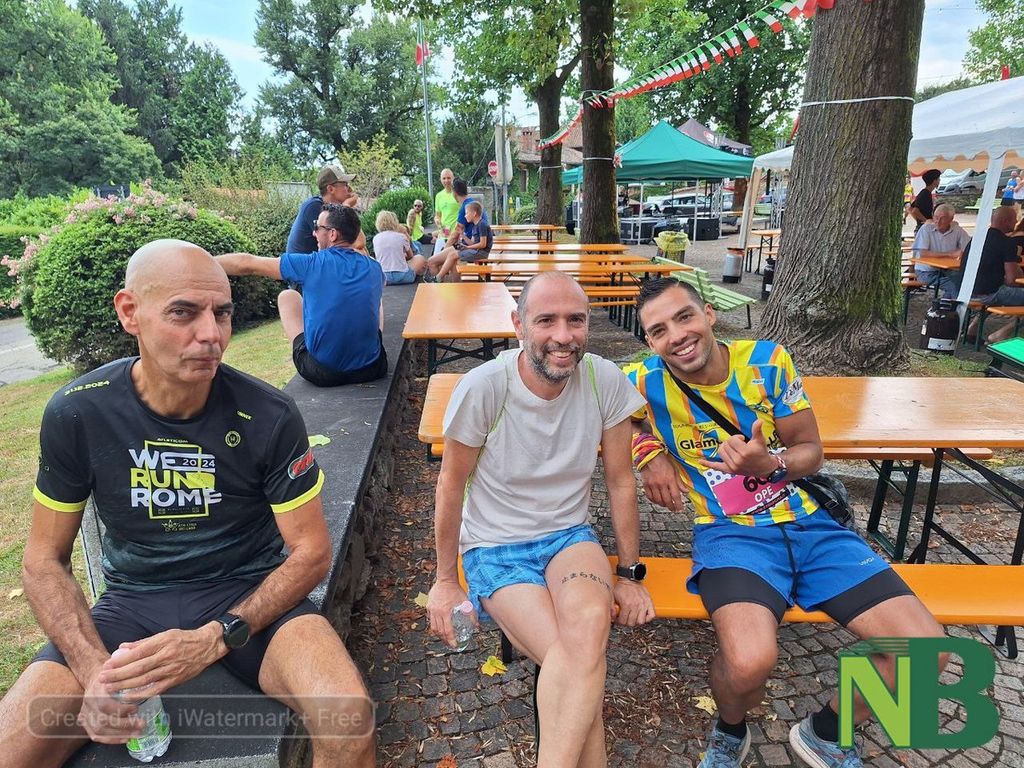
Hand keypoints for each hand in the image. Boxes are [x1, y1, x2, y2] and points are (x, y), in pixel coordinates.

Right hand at [77, 668, 144, 743]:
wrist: (96, 678)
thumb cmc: (112, 675)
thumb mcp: (119, 670)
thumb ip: (127, 676)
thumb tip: (147, 676)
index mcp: (96, 689)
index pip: (105, 704)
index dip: (121, 709)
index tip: (136, 708)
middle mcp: (88, 703)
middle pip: (103, 720)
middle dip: (124, 725)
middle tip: (142, 724)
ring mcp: (85, 714)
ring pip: (99, 730)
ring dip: (120, 734)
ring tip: (137, 733)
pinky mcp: (85, 722)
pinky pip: (96, 736)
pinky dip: (111, 740)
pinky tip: (125, 738)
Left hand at [97, 624, 224, 698]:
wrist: (207, 646)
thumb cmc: (183, 639)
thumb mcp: (164, 634)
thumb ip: (143, 642)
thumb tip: (122, 648)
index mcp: (162, 643)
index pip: (138, 653)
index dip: (121, 661)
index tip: (107, 665)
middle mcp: (166, 656)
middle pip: (139, 668)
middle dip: (119, 675)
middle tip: (103, 679)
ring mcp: (171, 670)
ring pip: (145, 680)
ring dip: (125, 686)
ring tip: (110, 688)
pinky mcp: (175, 680)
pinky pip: (156, 689)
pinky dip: (141, 694)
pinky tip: (128, 696)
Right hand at [427, 579, 474, 648]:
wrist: (445, 580)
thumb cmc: (456, 590)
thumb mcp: (466, 602)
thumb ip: (472, 615)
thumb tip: (477, 626)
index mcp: (445, 612)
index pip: (447, 631)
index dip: (451, 640)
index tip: (455, 645)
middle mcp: (436, 612)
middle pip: (439, 632)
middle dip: (445, 640)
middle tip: (450, 643)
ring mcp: (431, 609)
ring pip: (433, 627)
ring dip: (438, 634)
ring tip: (444, 637)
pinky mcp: (428, 606)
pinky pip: (430, 619)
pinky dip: (434, 625)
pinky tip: (439, 626)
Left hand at [612, 579, 654, 626]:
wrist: (630, 578)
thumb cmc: (622, 586)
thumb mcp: (613, 596)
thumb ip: (611, 607)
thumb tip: (612, 616)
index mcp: (626, 604)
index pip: (623, 621)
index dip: (619, 622)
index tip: (619, 620)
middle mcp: (636, 605)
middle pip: (632, 623)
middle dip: (627, 622)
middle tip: (626, 619)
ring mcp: (643, 604)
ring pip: (641, 621)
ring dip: (637, 621)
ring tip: (634, 618)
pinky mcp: (649, 602)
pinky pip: (651, 615)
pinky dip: (648, 618)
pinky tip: (643, 616)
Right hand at [639, 452, 686, 510]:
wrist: (649, 455)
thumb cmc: (663, 462)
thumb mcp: (674, 470)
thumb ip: (680, 482)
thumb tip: (686, 491)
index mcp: (670, 479)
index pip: (675, 496)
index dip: (678, 504)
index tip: (680, 509)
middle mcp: (661, 483)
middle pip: (667, 500)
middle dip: (671, 507)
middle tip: (674, 509)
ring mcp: (652, 485)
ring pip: (658, 500)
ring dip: (663, 505)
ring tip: (666, 505)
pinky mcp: (645, 485)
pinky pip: (650, 497)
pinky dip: (654, 501)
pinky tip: (657, 501)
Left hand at [699, 419, 776, 477]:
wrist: (764, 468)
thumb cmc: (761, 453)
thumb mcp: (760, 440)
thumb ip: (757, 430)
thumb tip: (758, 421)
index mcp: (745, 452)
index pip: (732, 440)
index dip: (737, 438)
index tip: (743, 440)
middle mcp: (737, 461)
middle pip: (725, 445)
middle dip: (731, 443)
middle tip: (740, 445)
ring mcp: (733, 467)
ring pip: (720, 452)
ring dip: (725, 448)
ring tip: (734, 449)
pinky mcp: (730, 471)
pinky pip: (717, 467)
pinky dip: (708, 464)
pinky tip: (701, 461)